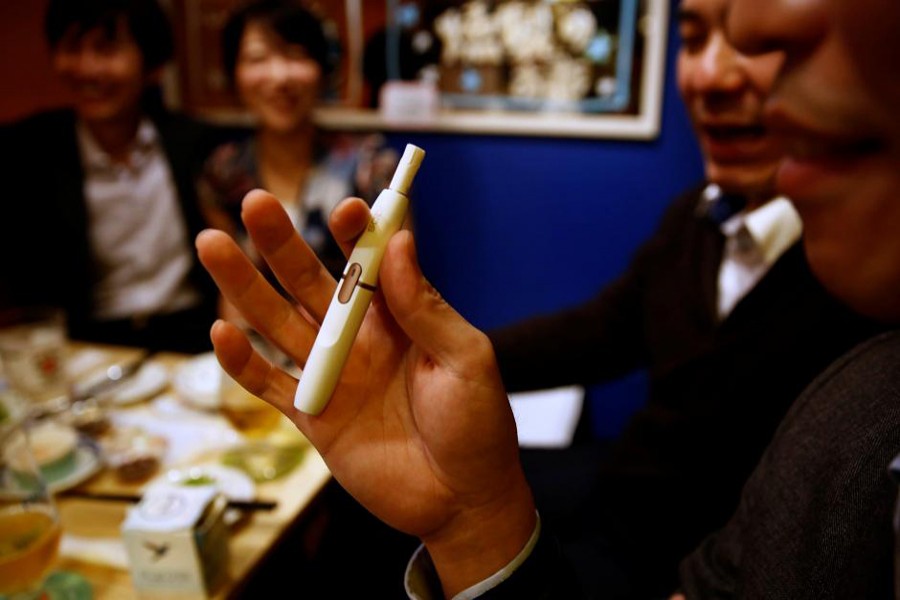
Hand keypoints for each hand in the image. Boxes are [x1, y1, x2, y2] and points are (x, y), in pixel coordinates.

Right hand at [196, 190, 535, 595]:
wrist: (463, 501)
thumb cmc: (477, 427)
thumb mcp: (465, 360)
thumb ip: (426, 307)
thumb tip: (399, 241)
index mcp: (400, 319)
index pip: (368, 263)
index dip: (356, 234)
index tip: (348, 210)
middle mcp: (360, 339)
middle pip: (311, 283)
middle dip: (283, 243)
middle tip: (255, 203)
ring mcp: (333, 376)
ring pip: (278, 324)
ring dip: (245, 287)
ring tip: (213, 245)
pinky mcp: (314, 418)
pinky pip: (270, 385)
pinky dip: (243, 362)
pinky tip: (221, 332)